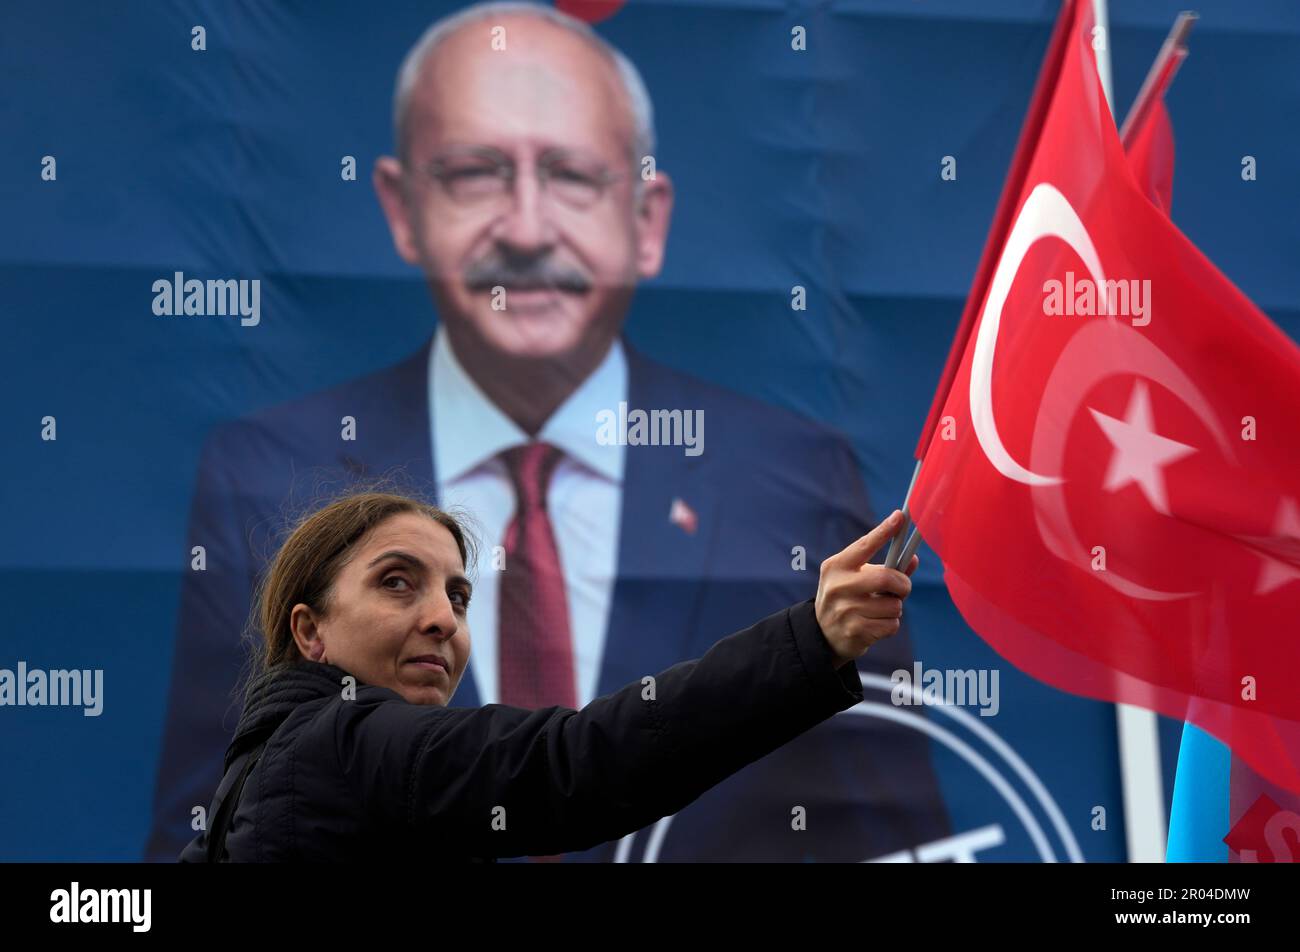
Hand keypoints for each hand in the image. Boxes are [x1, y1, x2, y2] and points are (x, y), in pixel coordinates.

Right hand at [815, 511, 919, 667]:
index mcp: (836, 566)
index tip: (900, 516)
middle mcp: (837, 586)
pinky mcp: (855, 631)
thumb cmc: (847, 598)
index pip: (864, 545)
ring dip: (894, 608)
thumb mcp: (856, 578)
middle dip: (902, 584)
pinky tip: (876, 624)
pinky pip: (892, 625)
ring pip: (894, 605)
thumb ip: (884, 568)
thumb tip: (912, 559)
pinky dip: (890, 624)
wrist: (823, 634)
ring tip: (879, 609)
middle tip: (901, 588)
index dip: (883, 530)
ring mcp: (845, 610)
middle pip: (885, 578)